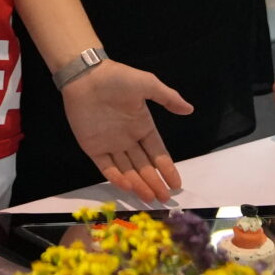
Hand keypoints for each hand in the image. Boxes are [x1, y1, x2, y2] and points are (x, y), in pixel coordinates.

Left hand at [61, 59, 192, 203]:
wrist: (85, 76)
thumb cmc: (117, 79)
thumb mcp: (147, 84)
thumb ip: (167, 98)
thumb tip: (190, 109)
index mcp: (142, 126)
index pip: (158, 153)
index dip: (167, 168)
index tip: (177, 184)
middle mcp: (128, 139)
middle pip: (144, 166)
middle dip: (154, 182)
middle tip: (165, 199)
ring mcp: (110, 145)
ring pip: (127, 170)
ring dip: (138, 184)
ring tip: (149, 198)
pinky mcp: (93, 148)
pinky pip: (106, 166)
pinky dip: (116, 177)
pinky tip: (128, 186)